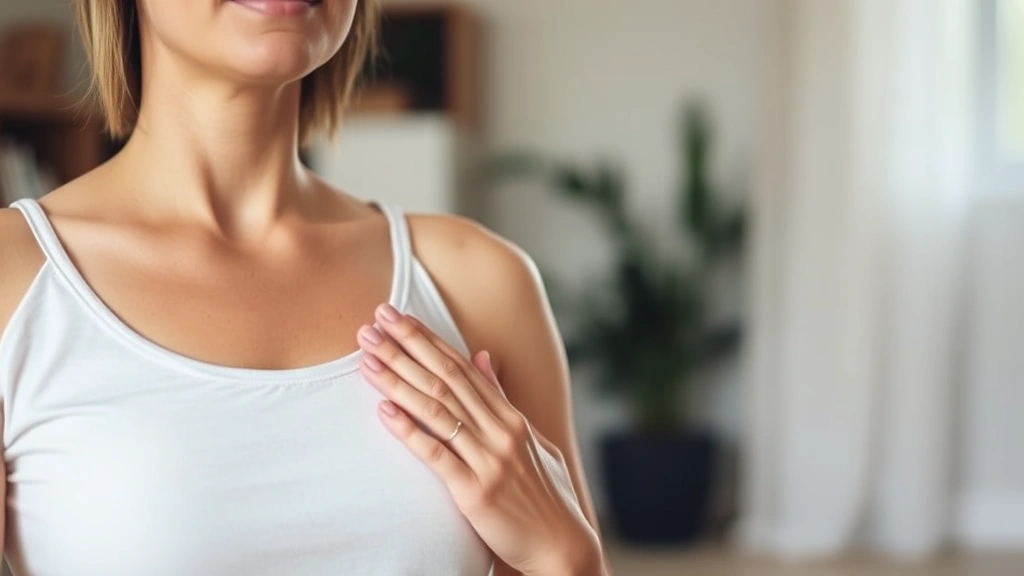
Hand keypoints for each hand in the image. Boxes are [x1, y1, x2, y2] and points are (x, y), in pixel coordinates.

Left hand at [356, 303, 602, 575]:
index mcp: (512, 417)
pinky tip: (384, 411)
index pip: (462, 368)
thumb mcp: (530, 439)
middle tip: (374, 323)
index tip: (399, 317)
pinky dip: (409, 431)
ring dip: (399, 381)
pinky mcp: (475, 491)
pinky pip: (437, 455)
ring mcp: (489, 460)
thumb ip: (501, 399)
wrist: (562, 546)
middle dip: (407, 348)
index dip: (428, 340)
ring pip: (437, 410)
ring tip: (368, 358)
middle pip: (446, 379)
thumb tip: (483, 356)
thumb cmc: (543, 495)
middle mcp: (501, 431)